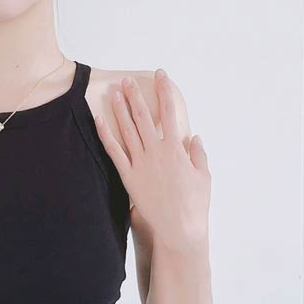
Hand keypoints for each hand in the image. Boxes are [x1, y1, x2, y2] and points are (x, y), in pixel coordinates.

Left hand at [94, 69, 210, 247]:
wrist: (178, 228)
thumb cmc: (195, 204)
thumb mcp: (204, 176)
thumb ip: (199, 154)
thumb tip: (195, 137)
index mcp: (176, 149)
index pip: (169, 113)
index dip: (164, 92)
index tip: (161, 76)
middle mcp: (157, 152)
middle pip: (143, 117)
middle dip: (135, 96)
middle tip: (128, 80)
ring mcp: (141, 164)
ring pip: (127, 130)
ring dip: (120, 109)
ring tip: (114, 93)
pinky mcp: (128, 177)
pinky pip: (114, 152)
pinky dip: (106, 134)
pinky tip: (99, 120)